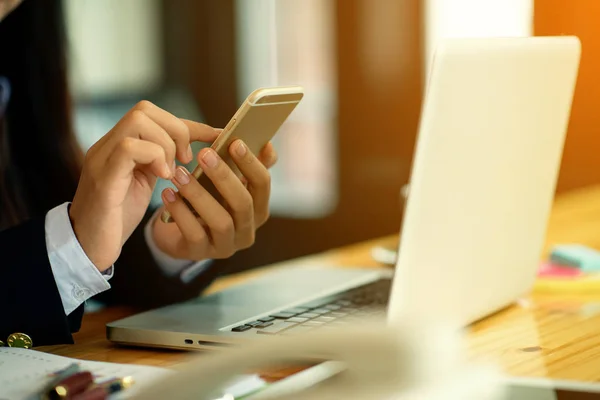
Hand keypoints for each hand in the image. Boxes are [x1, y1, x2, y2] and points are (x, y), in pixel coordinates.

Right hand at [69, 101, 218, 271]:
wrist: (88, 248)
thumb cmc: (117, 218)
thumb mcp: (145, 183)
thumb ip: (161, 162)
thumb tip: (195, 150)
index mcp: (118, 145)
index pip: (153, 115)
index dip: (188, 124)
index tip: (215, 136)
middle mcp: (106, 145)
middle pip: (144, 109)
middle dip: (176, 130)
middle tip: (185, 159)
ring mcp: (102, 158)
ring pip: (137, 121)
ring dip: (166, 144)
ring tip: (171, 171)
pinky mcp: (103, 178)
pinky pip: (129, 148)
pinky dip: (154, 157)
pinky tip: (162, 177)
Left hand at [151, 141, 277, 259]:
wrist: (178, 230)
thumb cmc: (208, 199)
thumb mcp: (228, 181)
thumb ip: (248, 163)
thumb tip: (267, 145)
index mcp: (258, 209)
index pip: (263, 185)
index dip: (251, 164)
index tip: (236, 142)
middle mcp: (247, 230)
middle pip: (244, 204)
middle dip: (225, 177)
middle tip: (205, 154)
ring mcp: (226, 245)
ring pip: (221, 221)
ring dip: (199, 195)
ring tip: (180, 173)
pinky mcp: (202, 253)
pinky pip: (194, 234)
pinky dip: (180, 212)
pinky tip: (168, 194)